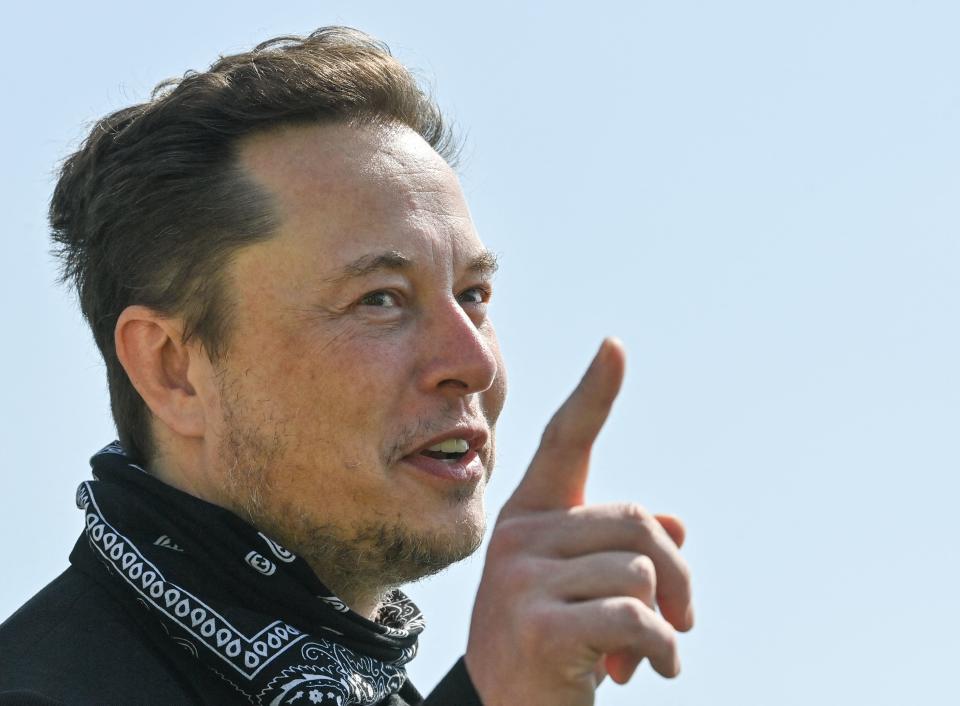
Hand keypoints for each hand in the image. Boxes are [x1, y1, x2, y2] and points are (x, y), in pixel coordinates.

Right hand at [464, 339, 693, 705]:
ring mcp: (521, 578)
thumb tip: (678, 525)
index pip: (563, 444)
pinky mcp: (537, 624)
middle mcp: (518, 536)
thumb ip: (626, 551)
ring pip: (640, 570)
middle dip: (677, 575)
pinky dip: (661, 650)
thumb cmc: (554, 645)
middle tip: (682, 620)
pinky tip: (646, 671)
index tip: (615, 346)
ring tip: (651, 654)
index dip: (593, 395)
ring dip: (668, 622)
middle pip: (637, 521)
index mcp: (529, 517)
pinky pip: (635, 618)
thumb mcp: (588, 591)